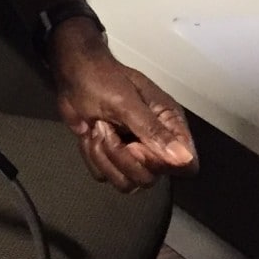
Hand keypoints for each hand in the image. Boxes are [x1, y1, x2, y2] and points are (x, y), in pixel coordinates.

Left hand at [49, 22, 198, 193]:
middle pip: (150, 178)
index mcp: (169, 125)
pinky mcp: (112, 159)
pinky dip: (92, 156)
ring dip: (104, 156)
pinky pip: (105, 176)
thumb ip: (153, 131)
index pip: (187, 165)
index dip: (163, 164)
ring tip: (97, 128)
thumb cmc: (101, 79)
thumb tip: (185, 159)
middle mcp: (156, 144)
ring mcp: (134, 154)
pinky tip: (89, 135)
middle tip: (107, 128)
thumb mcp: (126, 102)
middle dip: (122, 156)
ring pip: (126, 182)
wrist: (72, 75)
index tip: (136, 145)